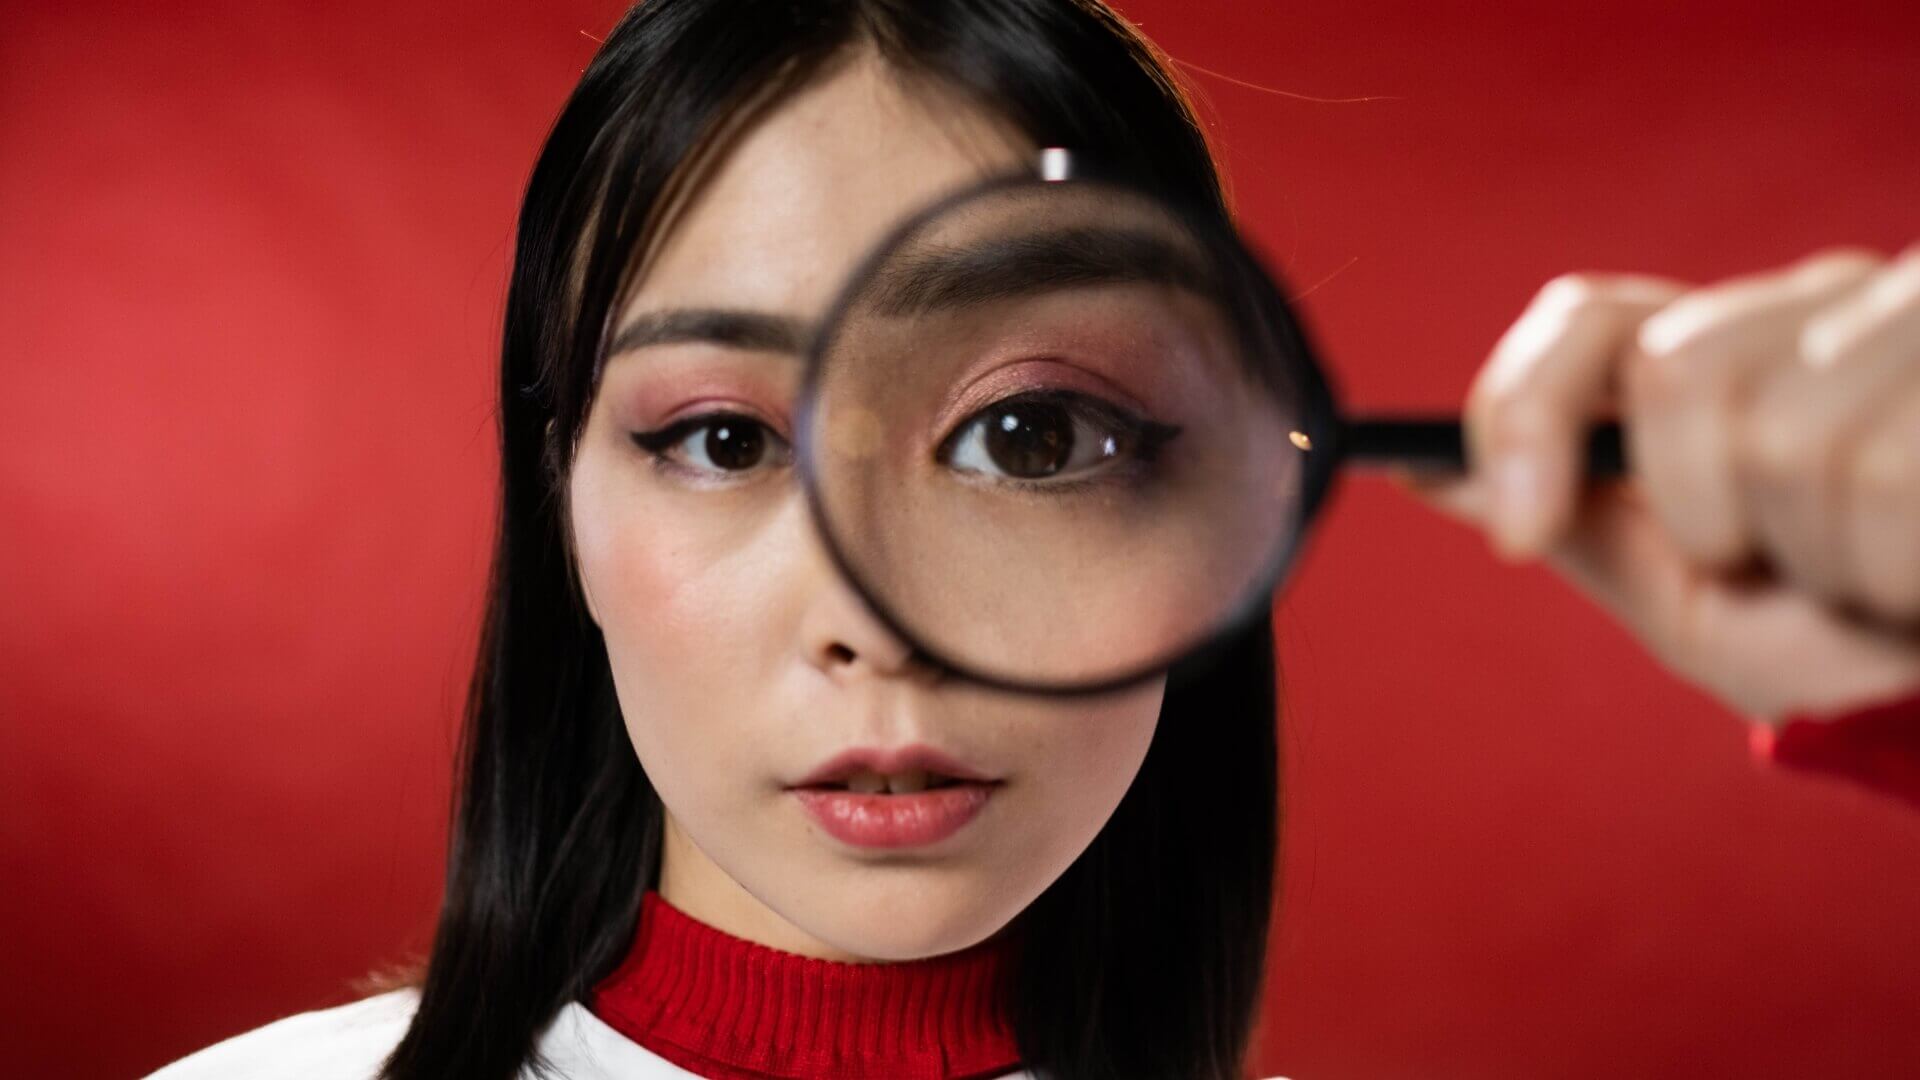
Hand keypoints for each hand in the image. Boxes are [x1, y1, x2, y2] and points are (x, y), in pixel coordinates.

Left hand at [1392, 247, 1919, 723]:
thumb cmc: (1851, 651)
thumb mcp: (1694, 599)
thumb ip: (1575, 523)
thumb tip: (1424, 474)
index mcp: (1733, 353)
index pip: (1587, 321)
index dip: (1523, 415)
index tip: (1516, 536)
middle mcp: (1823, 305)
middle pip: (1675, 371)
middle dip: (1705, 513)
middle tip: (1783, 565)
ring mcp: (1910, 322)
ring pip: (1781, 432)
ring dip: (1818, 553)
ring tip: (1879, 575)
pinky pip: (1883, 474)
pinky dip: (1892, 566)